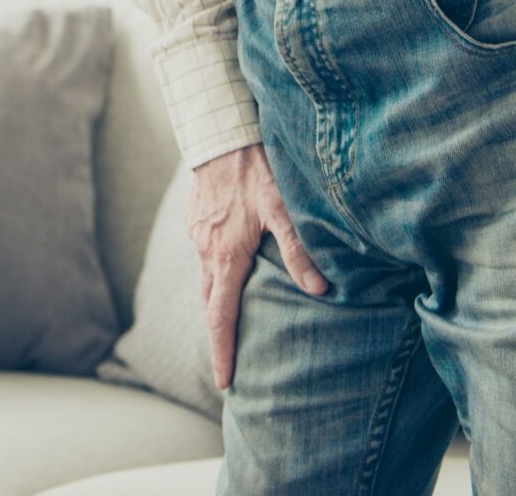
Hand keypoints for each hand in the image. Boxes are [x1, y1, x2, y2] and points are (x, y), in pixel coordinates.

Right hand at [191, 141, 327, 390]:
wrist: (218, 133)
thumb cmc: (254, 169)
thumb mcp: (282, 209)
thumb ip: (299, 250)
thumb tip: (319, 290)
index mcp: (225, 256)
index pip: (220, 317)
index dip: (223, 352)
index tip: (224, 382)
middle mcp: (205, 251)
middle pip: (209, 305)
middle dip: (217, 336)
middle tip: (227, 364)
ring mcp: (197, 235)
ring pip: (205, 279)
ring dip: (216, 304)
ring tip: (230, 321)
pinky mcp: (196, 220)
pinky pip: (204, 256)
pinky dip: (215, 273)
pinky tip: (229, 268)